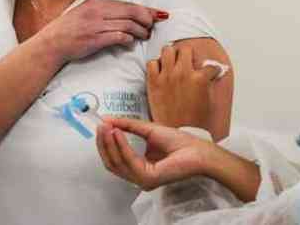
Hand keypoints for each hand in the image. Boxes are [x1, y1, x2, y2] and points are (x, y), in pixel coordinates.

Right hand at [37, 0, 168, 65]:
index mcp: (97, 2)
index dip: (146, 9)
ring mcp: (96, 25)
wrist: (51, 44)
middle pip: (132, 12)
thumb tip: (129, 16)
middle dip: (147, 19)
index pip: (128, 4)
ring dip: (141, 31)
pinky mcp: (95, 39)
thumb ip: (106, 12)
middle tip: (153, 26)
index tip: (159, 13)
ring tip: (145, 36)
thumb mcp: (87, 13)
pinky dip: (128, 39)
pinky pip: (119, 37)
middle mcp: (97, 11)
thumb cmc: (70, 30)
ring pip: (129, 25)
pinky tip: (130, 42)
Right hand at [96, 117, 210, 190]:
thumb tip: (108, 120)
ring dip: (110, 144)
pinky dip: (122, 146)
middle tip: (101, 126)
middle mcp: (138, 177)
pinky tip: (118, 134)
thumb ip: (128, 126)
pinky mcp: (148, 178)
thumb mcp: (148, 130)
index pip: (114, 160)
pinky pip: (129, 161)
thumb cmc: (179, 142)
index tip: (101, 126)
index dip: (105, 144)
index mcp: (138, 168)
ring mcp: (142, 180)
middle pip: (112, 163)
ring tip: (108, 128)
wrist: (198, 150)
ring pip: (117, 164)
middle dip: (104, 144)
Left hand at [147, 45, 212, 129]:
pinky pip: (152, 63)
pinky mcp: (154, 82)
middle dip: (188, 54)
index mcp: (200, 78)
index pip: (210, 65)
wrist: (179, 131)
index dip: (212, 69)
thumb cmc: (194, 119)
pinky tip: (160, 71)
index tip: (210, 71)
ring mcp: (167, 76)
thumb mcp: (208, 98)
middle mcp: (183, 73)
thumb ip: (208, 82)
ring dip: (171, 55)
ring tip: (172, 61)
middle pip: (185, 49)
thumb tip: (210, 73)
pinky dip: (156, 65)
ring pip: (167, 50)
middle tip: (186, 60)